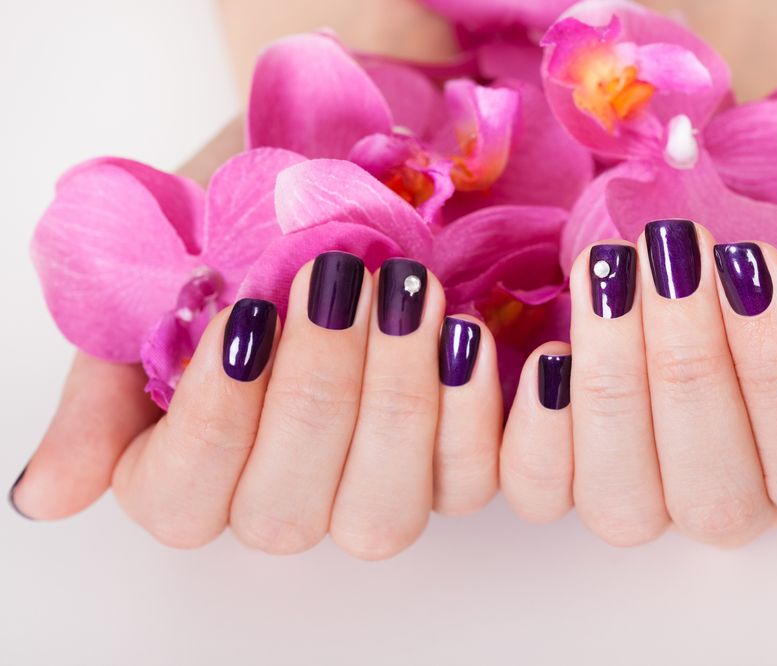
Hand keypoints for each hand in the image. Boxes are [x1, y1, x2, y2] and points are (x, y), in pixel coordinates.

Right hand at [12, 255, 502, 558]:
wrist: (321, 202)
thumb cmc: (234, 245)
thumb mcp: (153, 303)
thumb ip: (104, 398)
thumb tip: (45, 496)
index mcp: (191, 477)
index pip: (186, 498)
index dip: (217, 415)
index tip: (245, 314)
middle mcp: (284, 502)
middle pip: (289, 510)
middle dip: (318, 389)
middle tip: (338, 279)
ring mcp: (373, 492)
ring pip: (386, 509)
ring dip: (401, 400)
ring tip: (413, 293)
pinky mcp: (453, 466)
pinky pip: (483, 485)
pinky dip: (493, 422)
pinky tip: (490, 344)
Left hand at [500, 220, 776, 546]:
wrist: (743, 242)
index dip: (775, 368)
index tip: (748, 261)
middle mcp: (730, 506)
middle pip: (709, 491)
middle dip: (687, 362)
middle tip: (673, 250)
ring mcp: (643, 497)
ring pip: (618, 498)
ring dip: (611, 383)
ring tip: (609, 273)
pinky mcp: (566, 472)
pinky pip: (537, 492)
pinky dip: (535, 433)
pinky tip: (548, 355)